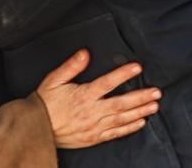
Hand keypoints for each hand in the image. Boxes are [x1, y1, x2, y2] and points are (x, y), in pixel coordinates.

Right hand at [37, 49, 161, 148]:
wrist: (34, 130)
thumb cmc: (44, 104)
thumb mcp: (53, 80)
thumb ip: (71, 66)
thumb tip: (85, 53)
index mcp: (82, 96)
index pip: (107, 82)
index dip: (123, 74)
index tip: (137, 67)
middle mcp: (90, 112)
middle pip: (121, 104)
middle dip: (140, 97)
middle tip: (157, 92)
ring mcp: (93, 127)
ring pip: (121, 119)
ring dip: (139, 112)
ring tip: (154, 106)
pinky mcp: (93, 138)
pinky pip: (115, 134)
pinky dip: (129, 128)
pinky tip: (141, 122)